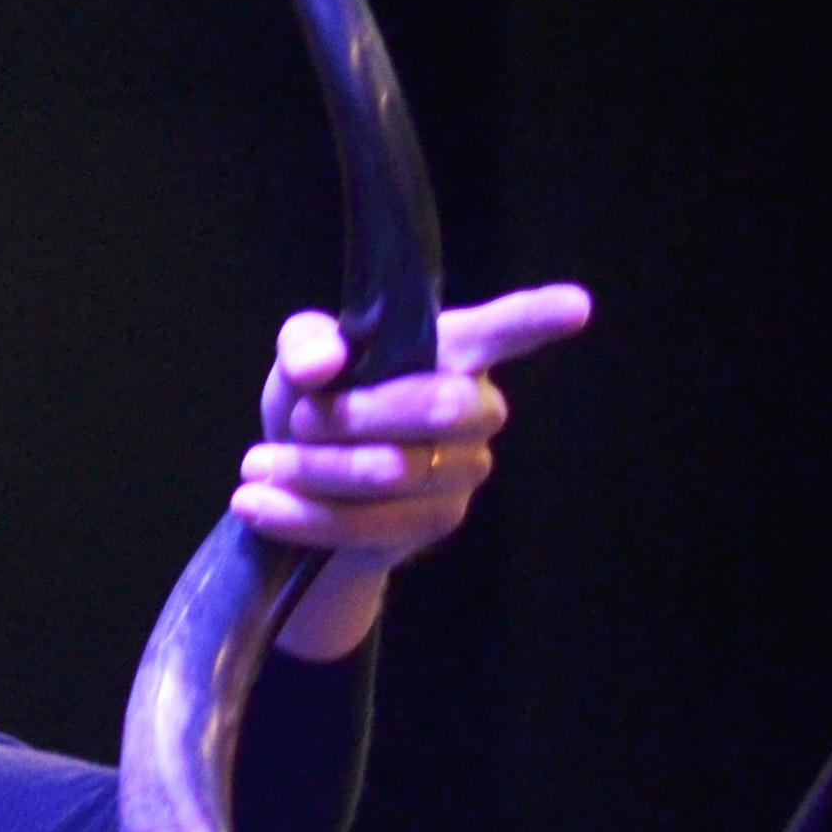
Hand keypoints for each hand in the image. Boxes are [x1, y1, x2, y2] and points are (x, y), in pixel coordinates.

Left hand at [230, 282, 590, 657]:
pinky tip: (256, 504)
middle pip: (439, 407)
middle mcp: (475, 408)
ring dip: (310, 471)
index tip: (575, 307)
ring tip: (257, 465)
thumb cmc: (318, 406)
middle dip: (356, 415)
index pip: (502, 331)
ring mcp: (463, 471)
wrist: (300, 491)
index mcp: (453, 351)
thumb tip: (323, 364)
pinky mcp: (436, 523)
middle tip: (299, 419)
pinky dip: (299, 513)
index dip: (536, 318)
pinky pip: (367, 525)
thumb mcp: (299, 366)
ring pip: (391, 472)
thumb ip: (305, 347)